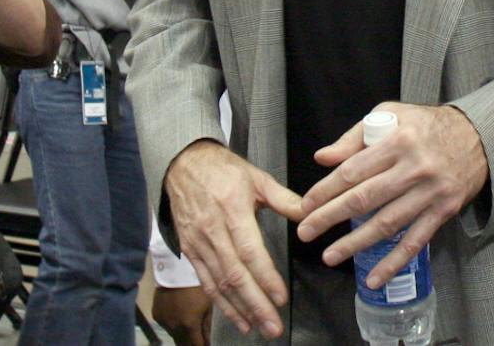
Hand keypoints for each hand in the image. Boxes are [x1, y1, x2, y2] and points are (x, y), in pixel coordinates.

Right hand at [153, 284, 212, 345]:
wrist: (175, 271)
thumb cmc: (196, 286)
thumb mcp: (207, 305)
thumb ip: (207, 326)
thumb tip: (208, 341)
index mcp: (190, 325)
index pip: (197, 345)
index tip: (206, 345)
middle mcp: (175, 328)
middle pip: (184, 345)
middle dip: (192, 344)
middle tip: (197, 340)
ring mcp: (164, 322)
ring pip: (174, 337)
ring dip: (182, 336)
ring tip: (188, 328)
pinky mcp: (157, 316)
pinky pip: (166, 326)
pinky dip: (172, 325)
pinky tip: (177, 317)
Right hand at [164, 140, 302, 339]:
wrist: (183, 163)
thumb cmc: (223, 170)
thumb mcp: (257, 178)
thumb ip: (285, 199)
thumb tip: (310, 214)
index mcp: (233, 209)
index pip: (250, 250)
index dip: (265, 277)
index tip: (280, 298)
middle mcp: (213, 230)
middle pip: (234, 274)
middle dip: (255, 304)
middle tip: (273, 326)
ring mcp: (199, 242)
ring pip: (219, 283)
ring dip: (239, 309)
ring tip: (258, 328)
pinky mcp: (190, 250)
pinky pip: (206, 282)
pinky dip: (221, 303)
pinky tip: (237, 318)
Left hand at [298, 103, 489, 288]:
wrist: (479, 137)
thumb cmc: (427, 126)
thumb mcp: (391, 115)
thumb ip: (355, 136)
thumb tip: (323, 158)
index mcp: (398, 140)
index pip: (353, 170)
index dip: (326, 190)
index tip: (305, 205)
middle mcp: (415, 168)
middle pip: (365, 198)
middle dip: (330, 217)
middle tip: (305, 232)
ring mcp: (430, 193)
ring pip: (387, 224)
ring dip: (355, 243)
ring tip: (330, 256)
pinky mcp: (443, 212)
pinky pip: (415, 242)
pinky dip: (394, 263)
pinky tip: (374, 279)